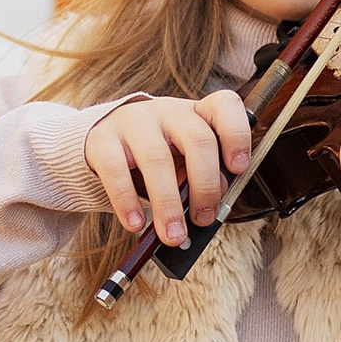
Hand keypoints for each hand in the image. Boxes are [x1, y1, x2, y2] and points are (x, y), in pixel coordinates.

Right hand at [84, 89, 254, 248]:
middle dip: (205, 186)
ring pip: (156, 159)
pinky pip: (116, 171)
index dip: (236, 135)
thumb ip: (203, 179)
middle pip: (197, 139)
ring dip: (168, 204)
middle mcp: (169, 111)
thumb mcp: (186, 160)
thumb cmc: (159, 154)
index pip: (224, 106)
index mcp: (197, 114)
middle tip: (203, 220)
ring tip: (173, 235)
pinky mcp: (102, 140)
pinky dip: (127, 202)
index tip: (238, 168)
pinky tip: (135, 223)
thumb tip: (207, 213)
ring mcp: (134, 122)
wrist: (106, 141)